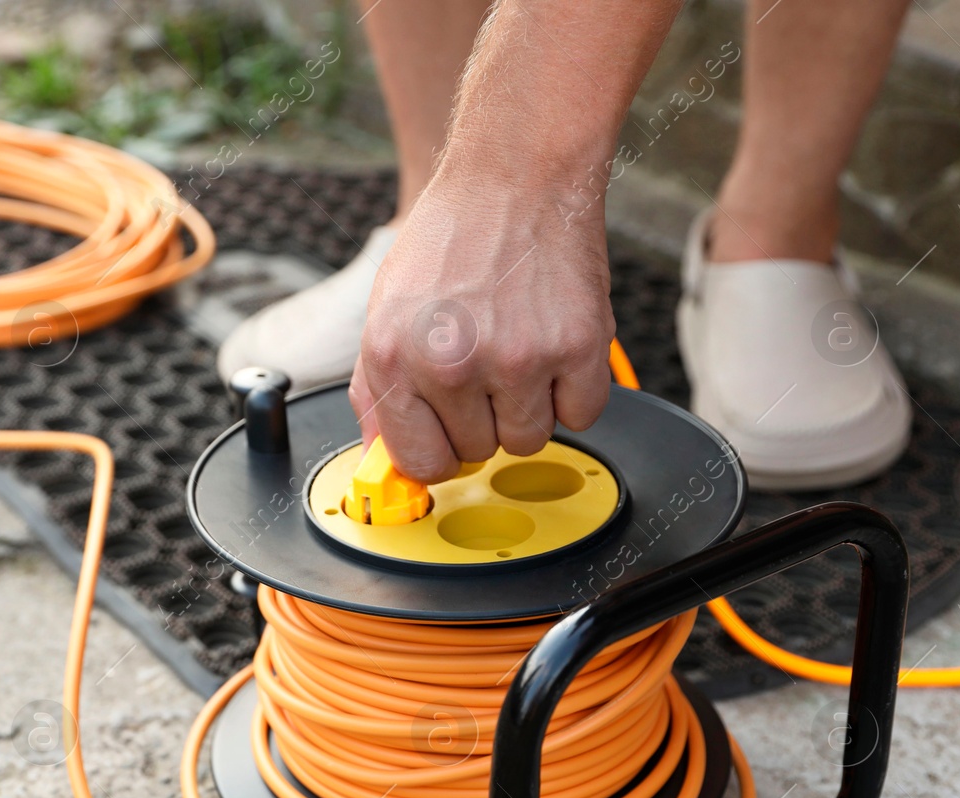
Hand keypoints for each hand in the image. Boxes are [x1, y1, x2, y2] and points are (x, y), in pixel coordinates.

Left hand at [349, 181, 615, 483]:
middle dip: (483, 418)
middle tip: (487, 359)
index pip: (418, 461)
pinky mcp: (575, 347)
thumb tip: (380, 454)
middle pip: (477, 453)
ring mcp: (516, 359)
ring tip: (519, 347)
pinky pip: (581, 415)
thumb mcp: (385, 309)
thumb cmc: (451, 236)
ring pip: (529, 440)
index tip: (449, 434)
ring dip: (529, 407)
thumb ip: (378, 388)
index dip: (438, 450)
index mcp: (393, 357)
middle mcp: (450, 363)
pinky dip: (575, 391)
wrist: (515, 175)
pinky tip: (555, 345)